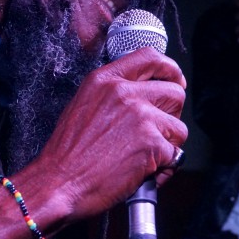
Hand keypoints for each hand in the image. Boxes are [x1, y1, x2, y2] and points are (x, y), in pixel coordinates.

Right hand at [34, 46, 187, 221]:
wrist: (59, 181)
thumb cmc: (68, 152)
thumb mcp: (83, 105)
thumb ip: (113, 93)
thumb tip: (143, 94)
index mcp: (104, 80)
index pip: (150, 57)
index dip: (169, 70)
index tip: (173, 81)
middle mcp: (123, 92)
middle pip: (174, 92)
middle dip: (171, 114)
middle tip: (158, 130)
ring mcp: (139, 116)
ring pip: (179, 127)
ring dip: (168, 144)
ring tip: (144, 155)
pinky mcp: (151, 143)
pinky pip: (175, 154)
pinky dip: (164, 168)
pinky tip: (142, 171)